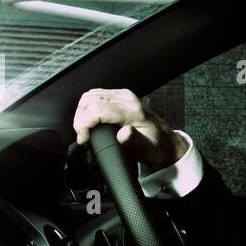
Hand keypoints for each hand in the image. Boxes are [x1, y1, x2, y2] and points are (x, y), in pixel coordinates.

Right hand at [73, 88, 188, 169]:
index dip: (85, 124)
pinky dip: (86, 108)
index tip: (84, 138)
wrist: (165, 141)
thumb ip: (135, 141)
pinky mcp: (119, 96)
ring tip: (84, 131)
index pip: (98, 109)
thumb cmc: (156, 146)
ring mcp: (122, 95)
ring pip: (90, 96)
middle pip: (90, 101)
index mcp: (132, 110)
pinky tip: (88, 122)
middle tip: (82, 137)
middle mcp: (127, 98)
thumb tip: (124, 134)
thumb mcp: (148, 150)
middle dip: (80, 120)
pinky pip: (95, 96)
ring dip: (81, 114)